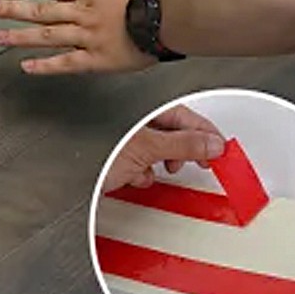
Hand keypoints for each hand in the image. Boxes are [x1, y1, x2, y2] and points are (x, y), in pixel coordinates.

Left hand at [0, 0, 154, 74]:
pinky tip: (26, 66)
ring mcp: (86, 36)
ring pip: (46, 34)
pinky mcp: (95, 58)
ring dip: (19, 35)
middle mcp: (83, 12)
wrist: (168, 16)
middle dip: (11, 7)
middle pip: (40, 8)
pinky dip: (45, 65)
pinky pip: (65, 63)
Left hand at [102, 105, 225, 191]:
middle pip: (174, 132)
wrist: (70, 183)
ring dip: (165, 161)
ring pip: (160, 148)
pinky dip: (146, 170)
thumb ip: (183, 144)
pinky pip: (144, 161)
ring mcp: (127, 139)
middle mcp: (135, 120)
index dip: (207, 134)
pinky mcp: (120, 156)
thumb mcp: (147, 149)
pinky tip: (140, 176)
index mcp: (144, 110)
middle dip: (186, 149)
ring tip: (165, 170)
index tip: (223, 150)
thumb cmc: (97, 157)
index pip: (186, 116)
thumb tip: (213, 143)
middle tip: (201, 162)